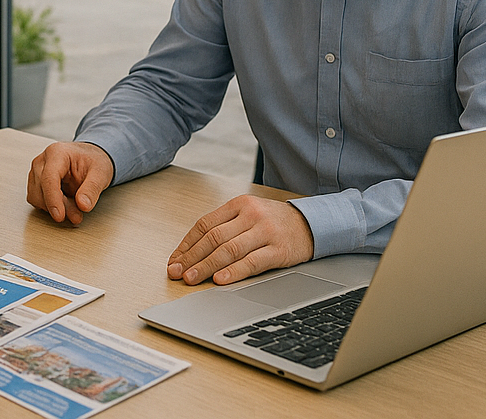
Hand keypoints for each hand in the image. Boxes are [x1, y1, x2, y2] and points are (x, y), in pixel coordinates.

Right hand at [26, 142, 114, 224]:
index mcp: (58, 153)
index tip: (59, 216)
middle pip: (41, 189)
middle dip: (59, 206)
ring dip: (54, 208)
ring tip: (74, 208)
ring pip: (36, 197)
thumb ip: (92, 188)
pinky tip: (65, 203)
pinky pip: (37, 199)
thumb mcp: (101, 173)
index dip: (53, 199)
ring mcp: (37, 171)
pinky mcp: (35, 182)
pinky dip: (50, 206)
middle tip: (77, 215)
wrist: (90, 159)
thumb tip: (83, 205)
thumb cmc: (93, 161)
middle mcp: (43, 160)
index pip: (49, 178)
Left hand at [167, 195, 313, 285]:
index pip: (205, 224)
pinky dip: (234, 272)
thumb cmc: (273, 222)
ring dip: (206, 266)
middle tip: (177, 273)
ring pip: (229, 250)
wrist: (311, 224)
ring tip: (192, 279)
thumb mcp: (248, 214)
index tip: (175, 261)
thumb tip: (192, 252)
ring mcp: (265, 232)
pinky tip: (220, 280)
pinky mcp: (278, 250)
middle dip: (192, 258)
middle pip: (214, 238)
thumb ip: (224, 227)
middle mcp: (250, 215)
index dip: (187, 244)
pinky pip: (252, 262)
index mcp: (239, 204)